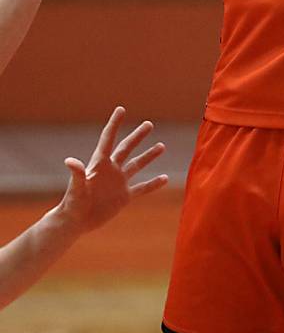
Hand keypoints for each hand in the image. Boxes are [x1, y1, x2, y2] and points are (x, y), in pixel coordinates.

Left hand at [58, 107, 167, 234]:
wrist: (75, 223)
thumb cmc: (72, 205)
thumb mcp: (76, 188)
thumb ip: (77, 174)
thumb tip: (70, 160)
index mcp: (99, 164)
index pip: (108, 139)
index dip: (114, 124)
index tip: (120, 109)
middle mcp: (111, 170)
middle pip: (126, 148)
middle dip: (137, 136)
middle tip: (148, 124)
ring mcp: (118, 183)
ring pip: (136, 165)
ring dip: (148, 156)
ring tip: (161, 146)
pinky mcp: (123, 197)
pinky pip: (141, 188)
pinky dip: (153, 184)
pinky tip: (164, 178)